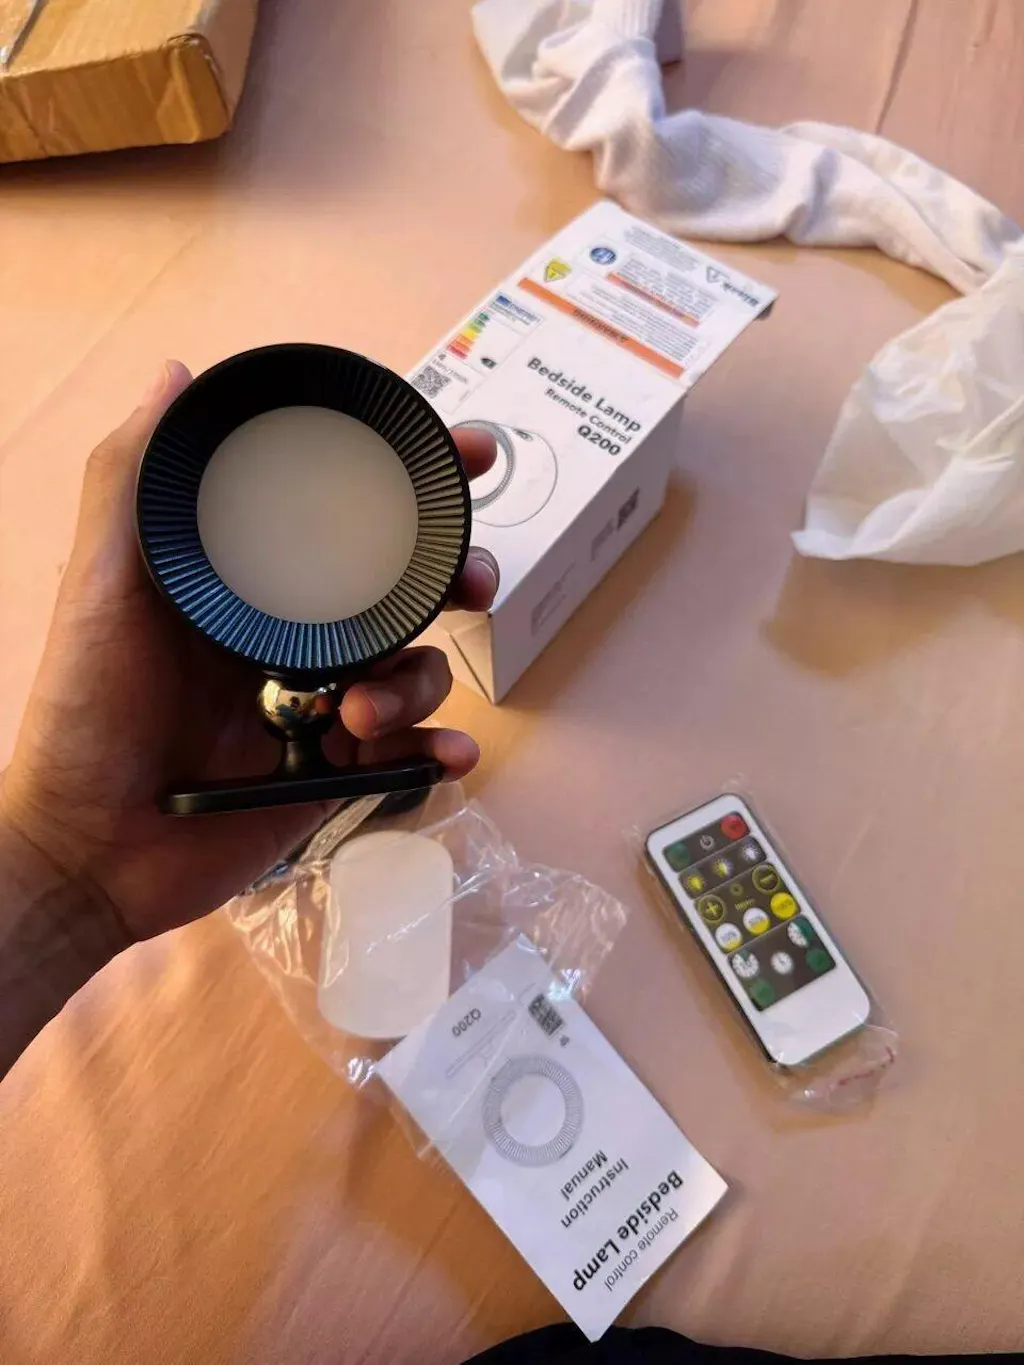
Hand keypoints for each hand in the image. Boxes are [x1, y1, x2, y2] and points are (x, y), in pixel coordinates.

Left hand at [0, 362, 497, 943]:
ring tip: (360, 716)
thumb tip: (174, 373)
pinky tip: (448, 757)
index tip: (466, 453)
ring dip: (420, 683)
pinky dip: (441, 754)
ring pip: (418, 670)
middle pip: (409, 589)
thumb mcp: (100, 585)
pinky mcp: (337, 777)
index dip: (414, 480)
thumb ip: (127, 481)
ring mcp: (323, 706)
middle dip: (458, 577)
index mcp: (256, 583)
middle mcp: (299, 635)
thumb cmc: (82, 711)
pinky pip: (412, 756)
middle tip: (472, 586)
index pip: (348, 515)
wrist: (87, 846)